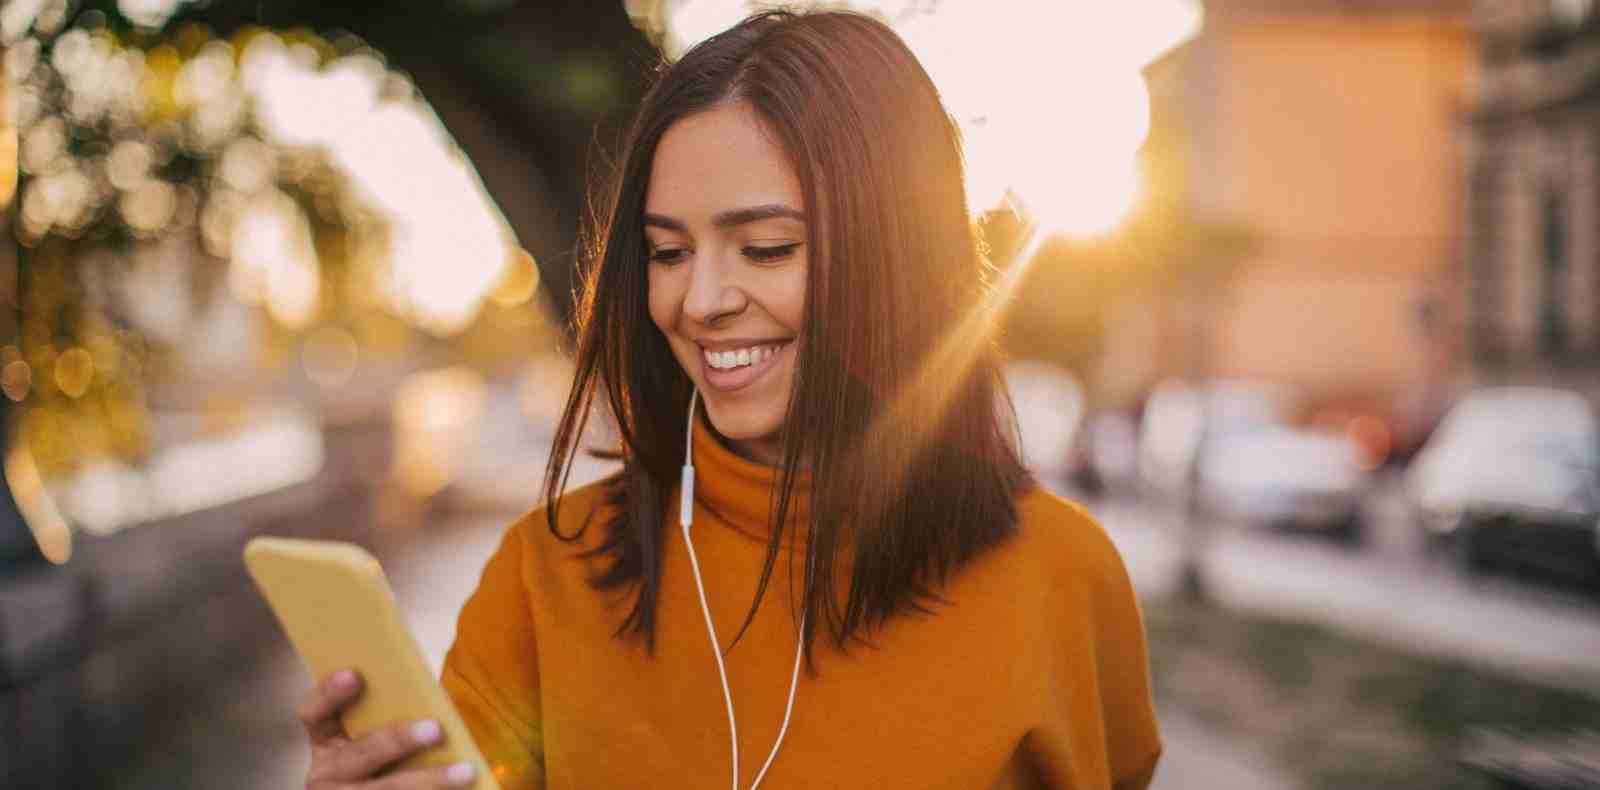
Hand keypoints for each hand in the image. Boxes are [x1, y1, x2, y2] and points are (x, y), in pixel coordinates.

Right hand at [298, 668, 477, 788]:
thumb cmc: (383, 763)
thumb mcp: (372, 740)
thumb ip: (389, 717)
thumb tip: (436, 697)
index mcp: (326, 743)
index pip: (314, 713)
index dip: (330, 694)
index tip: (354, 674)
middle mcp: (326, 775)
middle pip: (359, 754)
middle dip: (397, 741)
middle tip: (435, 729)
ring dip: (428, 781)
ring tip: (466, 771)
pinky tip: (466, 789)